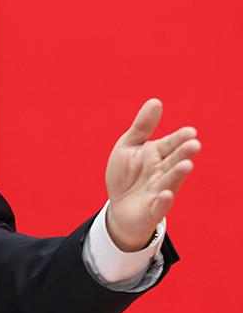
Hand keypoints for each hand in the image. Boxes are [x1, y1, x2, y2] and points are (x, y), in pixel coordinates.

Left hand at [105, 99, 199, 250]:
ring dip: (177, 174)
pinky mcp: (152, 210)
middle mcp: (162, 172)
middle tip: (193, 144)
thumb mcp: (128, 147)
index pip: (170, 144)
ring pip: (170, 182)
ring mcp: (159, 191)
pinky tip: (165, 194)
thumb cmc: (125, 174)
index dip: (179, 139)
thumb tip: (156, 101)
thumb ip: (142, 127)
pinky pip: (158, 207)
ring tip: (186, 165)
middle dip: (183, 153)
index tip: (189, 131)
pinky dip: (162, 201)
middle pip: (174, 161)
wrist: (119, 206)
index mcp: (157, 155)